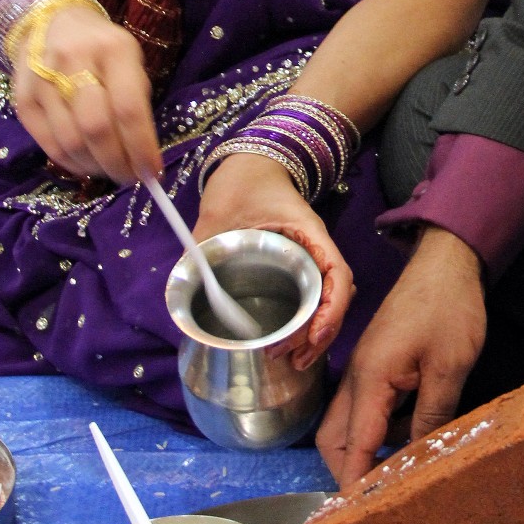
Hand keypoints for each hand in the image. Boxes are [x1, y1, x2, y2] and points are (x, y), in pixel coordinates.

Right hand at [13, 3, 161, 185]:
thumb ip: (136, 99)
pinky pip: (49, 145)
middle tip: (131, 179)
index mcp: (112, 49)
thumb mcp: (129, 58)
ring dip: (96, 167)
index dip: (141, 147)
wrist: (50, 22)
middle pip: (95, 128)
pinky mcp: (22, 100)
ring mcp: (42, 80)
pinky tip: (88, 165)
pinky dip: (73, 164)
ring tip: (111, 170)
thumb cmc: (101, 48)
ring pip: (70, 142)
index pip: (128, 107)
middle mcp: (74, 61)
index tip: (153, 172)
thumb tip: (145, 155)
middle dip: (117, 163)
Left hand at [196, 151, 354, 368]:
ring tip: (294, 360)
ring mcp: (309, 258)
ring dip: (316, 333)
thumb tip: (187, 286)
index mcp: (308, 233)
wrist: (252, 162)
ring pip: (326, 301)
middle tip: (293, 359)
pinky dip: (306, 323)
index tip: (313, 335)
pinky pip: (311, 297)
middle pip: (335, 296)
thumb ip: (202, 246)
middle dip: (321, 333)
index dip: (331, 309)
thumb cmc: (241, 182)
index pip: (336, 273)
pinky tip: (288, 343)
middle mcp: (316, 249)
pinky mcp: (297, 267)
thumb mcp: (218, 213)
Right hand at [316, 227, 486, 491]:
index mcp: (371, 378)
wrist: (447, 263)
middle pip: (333, 437)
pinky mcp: (378, 363)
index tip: (357, 517)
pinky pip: (366, 406)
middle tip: (376, 497)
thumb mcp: (449, 368)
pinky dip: (377, 429)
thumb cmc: (449, 309)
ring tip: (393, 475)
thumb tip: (417, 460)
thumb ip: (430, 417)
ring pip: (346, 422)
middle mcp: (358, 377)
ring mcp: (366, 368)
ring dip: (362, 449)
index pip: (353, 445)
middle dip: (346, 470)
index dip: (353, 483)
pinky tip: (406, 438)